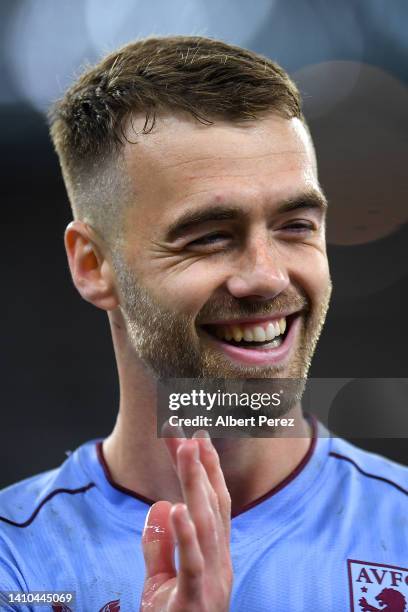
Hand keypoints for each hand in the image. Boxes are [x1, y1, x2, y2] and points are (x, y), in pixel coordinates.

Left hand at [140, 430, 232, 610]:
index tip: (197, 438)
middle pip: (211, 506)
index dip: (207, 470)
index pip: (213, 504)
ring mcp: (212, 582)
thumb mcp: (161, 584)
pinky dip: (185, 536)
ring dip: (197, 486)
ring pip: (206, 526)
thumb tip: (158, 506)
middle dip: (201, 466)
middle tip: (190, 432)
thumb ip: (159, 547)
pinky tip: (176, 507)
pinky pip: (191, 564)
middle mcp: (220, 563)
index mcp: (213, 556)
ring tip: (188, 452)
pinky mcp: (196, 602)